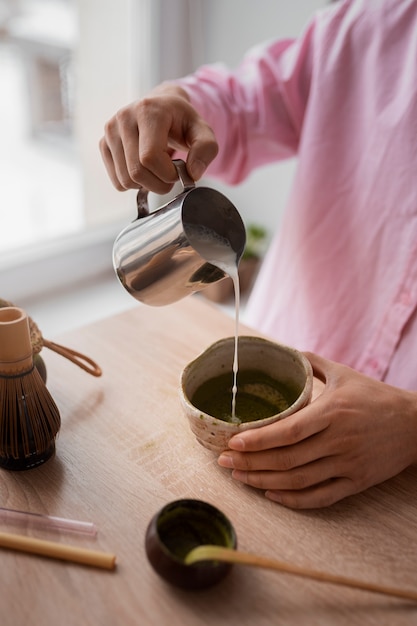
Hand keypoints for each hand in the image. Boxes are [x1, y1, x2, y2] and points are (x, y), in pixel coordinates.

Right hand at [99, 83, 217, 194]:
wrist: (161, 107)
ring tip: (157, 171)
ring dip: (146, 185)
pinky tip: (144, 169)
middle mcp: (124, 117)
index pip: (149, 157)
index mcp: (148, 110)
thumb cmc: (182, 121)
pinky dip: (133, 184)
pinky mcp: (103, 143)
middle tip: (170, 176)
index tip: (179, 171)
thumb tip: (192, 174)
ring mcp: (110, 130)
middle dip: (158, 183)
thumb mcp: (202, 131)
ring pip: (125, 180)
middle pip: (136, 172)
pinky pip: (117, 181)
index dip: (167, 174)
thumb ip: (206, 150)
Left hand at [218, 352, 416, 508]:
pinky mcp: (356, 482)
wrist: (416, 424)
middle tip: (224, 463)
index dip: (258, 440)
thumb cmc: (376, 396)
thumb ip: (312, 362)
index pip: (288, 431)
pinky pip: (320, 497)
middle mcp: (338, 440)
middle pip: (287, 460)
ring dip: (264, 482)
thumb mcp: (345, 373)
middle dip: (250, 464)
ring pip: (298, 481)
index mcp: (332, 412)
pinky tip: (272, 494)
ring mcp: (347, 464)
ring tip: (240, 478)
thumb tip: (284, 352)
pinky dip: (293, 500)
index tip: (232, 443)